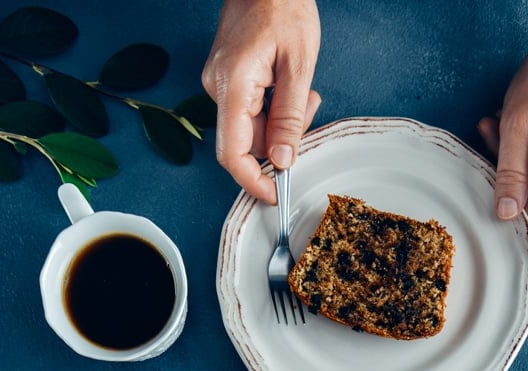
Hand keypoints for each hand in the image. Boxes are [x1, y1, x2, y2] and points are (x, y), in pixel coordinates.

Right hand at [202, 0, 320, 203]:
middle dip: (282, 139)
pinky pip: (250, 110)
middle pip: (248, 142)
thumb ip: (289, 117)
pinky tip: (287, 84)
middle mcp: (218, 88)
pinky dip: (273, 107)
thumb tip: (282, 160)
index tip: (275, 194)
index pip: (232, 153)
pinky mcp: (227, 80)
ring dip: (282, 121)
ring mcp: (220, 84)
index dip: (253, 181)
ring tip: (303, 91)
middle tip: (309, 108)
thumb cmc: (283, 5)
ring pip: (252, 127)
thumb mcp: (298, 65)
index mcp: (232, 85)